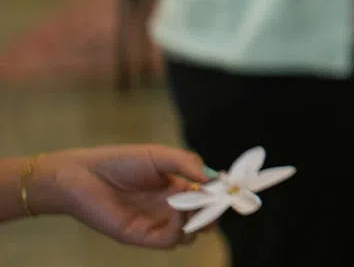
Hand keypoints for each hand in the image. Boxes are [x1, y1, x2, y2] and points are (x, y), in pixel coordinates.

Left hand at [33, 145, 209, 249]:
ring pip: (189, 233)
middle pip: (201, 218)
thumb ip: (187, 163)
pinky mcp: (141, 236)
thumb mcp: (159, 155)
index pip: (205, 195)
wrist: (82, 176)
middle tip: (220, 202)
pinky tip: (177, 210)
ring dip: (199, 221)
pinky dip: (180, 228)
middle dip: (215, 212)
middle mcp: (168, 208)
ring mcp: (155, 223)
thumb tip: (213, 178)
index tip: (229, 186)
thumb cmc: (118, 162)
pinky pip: (170, 240)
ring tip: (196, 205)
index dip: (219, 192)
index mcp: (174, 188)